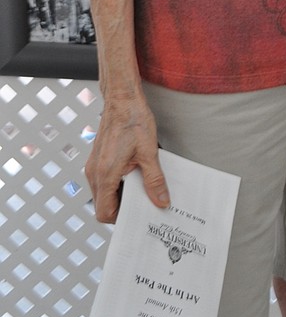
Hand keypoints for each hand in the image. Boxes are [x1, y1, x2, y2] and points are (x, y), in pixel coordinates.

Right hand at [85, 92, 169, 222]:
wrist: (122, 98)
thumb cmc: (133, 120)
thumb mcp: (149, 152)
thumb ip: (154, 180)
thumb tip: (160, 201)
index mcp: (105, 174)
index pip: (104, 212)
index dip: (121, 218)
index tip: (138, 215)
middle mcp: (94, 172)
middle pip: (102, 205)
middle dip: (122, 208)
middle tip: (144, 205)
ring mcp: (93, 165)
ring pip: (103, 193)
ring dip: (120, 196)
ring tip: (141, 189)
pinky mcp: (97, 159)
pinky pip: (103, 181)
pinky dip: (116, 185)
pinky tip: (134, 176)